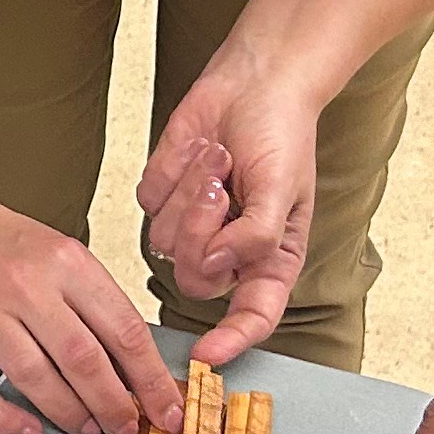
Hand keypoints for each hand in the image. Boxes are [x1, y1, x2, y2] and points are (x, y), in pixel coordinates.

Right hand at [0, 189, 183, 433]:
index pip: (124, 330)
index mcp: (64, 261)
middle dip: (114, 406)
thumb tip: (136, 370)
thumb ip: (97, 304)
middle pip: (83, 360)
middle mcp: (24, 284)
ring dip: (69, 415)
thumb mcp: (64, 254)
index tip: (166, 407)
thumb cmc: (5, 242)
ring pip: (35, 380)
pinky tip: (31, 431)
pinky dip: (6, 421)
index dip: (151, 379)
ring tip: (87, 427)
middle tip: (126, 427)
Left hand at [135, 46, 324, 366]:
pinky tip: (198, 148)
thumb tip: (211, 265)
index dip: (230, 340)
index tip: (208, 351)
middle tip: (222, 186)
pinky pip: (149, 199)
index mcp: (267, 259)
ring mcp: (191, 223)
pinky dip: (171, 169)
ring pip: (163, 238)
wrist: (256, 82)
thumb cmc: (282, 135)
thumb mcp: (284, 190)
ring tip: (219, 158)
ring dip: (188, 191)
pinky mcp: (163, 193)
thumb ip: (254, 236)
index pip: (251, 317)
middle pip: (190, 275)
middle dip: (200, 227)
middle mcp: (227, 250)